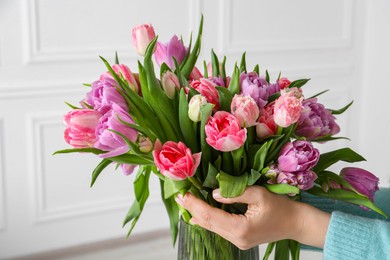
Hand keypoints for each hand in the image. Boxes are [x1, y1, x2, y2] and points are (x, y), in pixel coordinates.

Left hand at [175, 186, 329, 249]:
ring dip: (198, 214)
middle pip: (208, 223)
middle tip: (179, 196)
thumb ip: (235, 193)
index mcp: (241, 228)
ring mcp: (238, 241)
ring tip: (185, 202)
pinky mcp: (240, 238)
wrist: (295, 223)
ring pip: (212, 227)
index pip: (210, 216)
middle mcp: (236, 238)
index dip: (195, 204)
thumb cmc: (281, 207)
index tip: (182, 194)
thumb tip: (213, 193)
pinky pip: (219, 228)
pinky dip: (208, 219)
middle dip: (192, 209)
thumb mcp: (258, 194)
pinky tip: (199, 213)